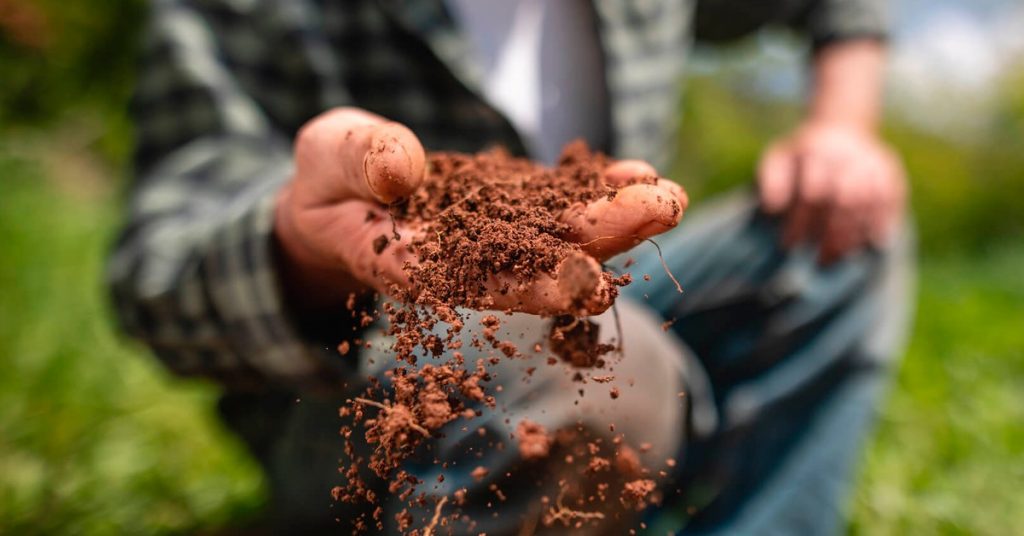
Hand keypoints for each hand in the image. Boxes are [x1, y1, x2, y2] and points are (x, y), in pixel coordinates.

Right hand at [274, 108, 687, 314]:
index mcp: (413, 266)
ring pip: (559, 236)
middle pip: (537, 262)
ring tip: (667, 195)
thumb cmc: (326, 183)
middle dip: (601, 241)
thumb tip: (402, 169)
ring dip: (616, 219)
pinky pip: (559, 204)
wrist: (342, 194)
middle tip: (661, 212)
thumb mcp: (325, 158)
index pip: (476, 284)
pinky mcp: (511, 212)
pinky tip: (640, 174)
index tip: (587, 283)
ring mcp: (494, 238)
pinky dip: (598, 192)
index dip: (532, 286)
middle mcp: (466, 263)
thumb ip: (358, 160)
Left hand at [757, 122, 906, 263]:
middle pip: (844, 199)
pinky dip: (882, 223)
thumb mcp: (778, 159)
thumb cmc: (801, 156)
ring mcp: (872, 161)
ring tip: (839, 257)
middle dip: (831, 234)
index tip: (789, 245)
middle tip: (819, 260)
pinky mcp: (890, 170)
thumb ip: (771, 181)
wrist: (840, 128)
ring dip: (854, 234)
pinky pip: (890, 200)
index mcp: (815, 151)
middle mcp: (847, 155)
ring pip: (868, 202)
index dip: (800, 221)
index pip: (811, 192)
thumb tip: (772, 208)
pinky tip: (871, 244)